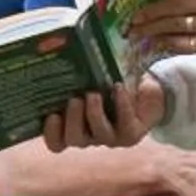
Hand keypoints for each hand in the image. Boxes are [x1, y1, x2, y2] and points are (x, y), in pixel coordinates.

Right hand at [37, 78, 164, 152]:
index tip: (51, 115)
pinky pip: (124, 123)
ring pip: (99, 135)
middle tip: (74, 100)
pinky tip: (117, 87)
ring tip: (94, 94)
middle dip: (72, 121)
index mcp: (74, 127)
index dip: (51, 133)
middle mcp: (90, 136)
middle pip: (74, 140)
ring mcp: (110, 138)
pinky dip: (121, 104)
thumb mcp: (88, 80)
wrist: (144, 95)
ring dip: (94, 114)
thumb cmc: (108, 85)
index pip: (57, 142)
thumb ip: (72, 76)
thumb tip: (54, 53)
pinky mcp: (131, 134)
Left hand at [128, 0, 195, 62]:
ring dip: (158, 40)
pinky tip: (166, 47)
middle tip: (131, 28)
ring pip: (178, 41)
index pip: (174, 2)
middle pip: (171, 23)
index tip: (136, 10)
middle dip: (148, 26)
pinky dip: (177, 48)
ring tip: (142, 40)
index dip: (152, 8)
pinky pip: (193, 50)